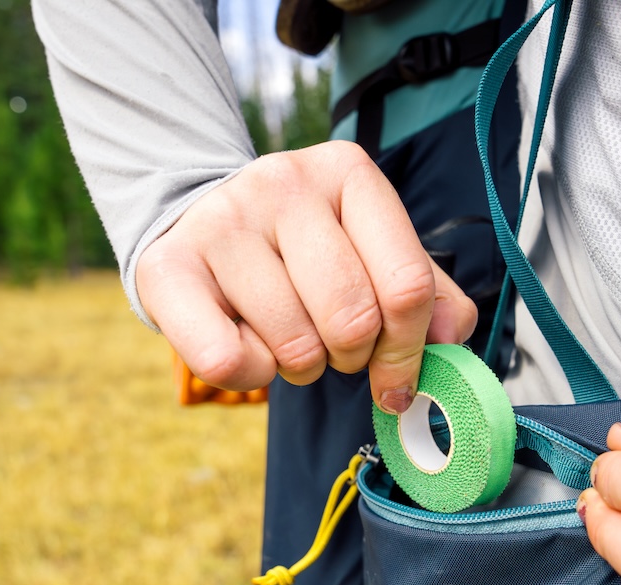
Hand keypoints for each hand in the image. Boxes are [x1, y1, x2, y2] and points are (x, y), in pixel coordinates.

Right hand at [137, 141, 477, 412]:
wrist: (199, 227)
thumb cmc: (298, 253)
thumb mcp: (370, 254)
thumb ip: (425, 293)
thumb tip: (452, 334)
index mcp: (348, 174)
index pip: (407, 285)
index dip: (410, 349)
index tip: (398, 373)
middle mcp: (283, 183)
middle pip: (354, 319)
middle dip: (353, 358)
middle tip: (336, 348)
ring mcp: (223, 221)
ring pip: (295, 347)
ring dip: (301, 367)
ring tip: (287, 335)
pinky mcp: (168, 266)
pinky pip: (228, 362)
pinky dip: (250, 375)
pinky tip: (246, 344)